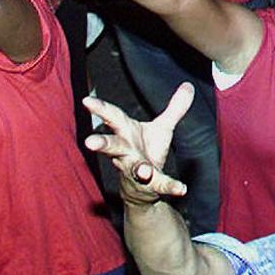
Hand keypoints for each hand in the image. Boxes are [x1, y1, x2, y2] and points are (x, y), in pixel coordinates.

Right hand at [83, 85, 193, 205]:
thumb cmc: (147, 151)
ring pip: (132, 169)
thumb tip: (188, 85)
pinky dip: (170, 186)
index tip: (86, 100)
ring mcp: (135, 170)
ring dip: (138, 169)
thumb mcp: (162, 128)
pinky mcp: (149, 185)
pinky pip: (159, 185)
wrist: (143, 188)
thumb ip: (175, 108)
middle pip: (111, 145)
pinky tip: (181, 188)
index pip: (112, 118)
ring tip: (145, 172)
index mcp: (126, 133)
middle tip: (90, 142)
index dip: (99, 108)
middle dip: (101, 143)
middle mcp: (126, 152)